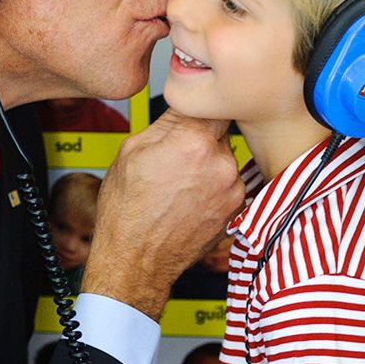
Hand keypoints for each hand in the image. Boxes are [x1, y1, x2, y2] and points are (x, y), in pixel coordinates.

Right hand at [85, 112, 243, 318]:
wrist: (136, 260)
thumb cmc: (127, 212)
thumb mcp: (132, 150)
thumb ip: (166, 121)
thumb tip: (183, 102)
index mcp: (193, 142)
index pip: (211, 103)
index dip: (197, 108)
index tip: (190, 112)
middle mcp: (220, 164)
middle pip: (219, 132)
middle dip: (200, 139)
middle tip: (174, 158)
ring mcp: (232, 189)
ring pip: (225, 159)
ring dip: (208, 165)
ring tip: (179, 184)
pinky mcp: (237, 209)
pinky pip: (228, 184)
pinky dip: (214, 187)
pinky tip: (189, 199)